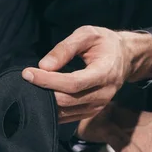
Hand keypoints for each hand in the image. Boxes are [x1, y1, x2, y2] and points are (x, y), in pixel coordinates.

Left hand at [22, 26, 151, 123]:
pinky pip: (68, 116)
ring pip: (66, 110)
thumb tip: (44, 66)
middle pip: (67, 100)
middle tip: (26, 78)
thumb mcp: (87, 34)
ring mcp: (98, 107)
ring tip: (30, 87)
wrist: (125, 58)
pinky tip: (40, 98)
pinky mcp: (90, 112)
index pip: (73, 83)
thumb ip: (65, 48)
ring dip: (45, 101)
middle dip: (43, 90)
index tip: (28, 73)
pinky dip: (52, 109)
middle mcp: (103, 94)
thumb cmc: (104, 43)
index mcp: (105, 73)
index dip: (48, 80)